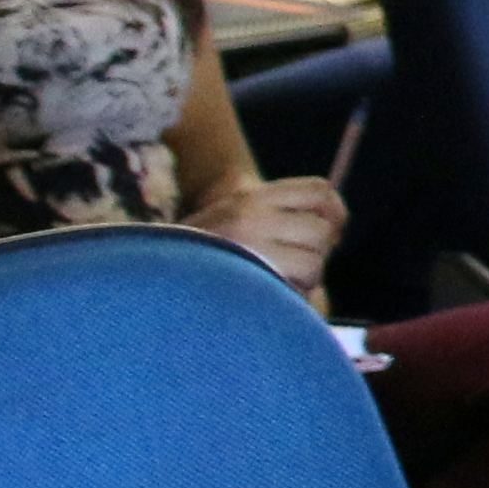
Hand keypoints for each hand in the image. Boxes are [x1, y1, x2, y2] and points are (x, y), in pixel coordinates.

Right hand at [184, 174, 346, 291]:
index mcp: (249, 196)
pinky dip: (295, 296)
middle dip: (317, 254)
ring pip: (315, 260)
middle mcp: (250, 213)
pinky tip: (269, 297)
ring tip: (276, 284)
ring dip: (305, 280)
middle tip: (296, 269)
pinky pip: (302, 285)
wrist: (153, 283)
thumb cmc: (199, 258)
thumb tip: (335, 224)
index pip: (318, 190)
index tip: (331, 233)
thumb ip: (276, 215)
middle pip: (321, 229)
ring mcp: (250, 243)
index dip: (334, 212)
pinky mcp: (254, 273)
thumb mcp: (231, 219)